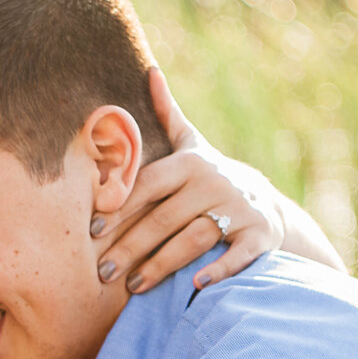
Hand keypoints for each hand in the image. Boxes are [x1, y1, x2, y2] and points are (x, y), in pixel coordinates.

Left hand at [93, 69, 287, 293]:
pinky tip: (195, 286)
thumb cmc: (211, 177)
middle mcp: (215, 183)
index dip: (118, 209)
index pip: (147, 187)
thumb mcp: (193, 144)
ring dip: (162, 265)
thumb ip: (168, 114)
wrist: (265, 204)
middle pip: (165, 218)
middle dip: (131, 247)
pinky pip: (239, 255)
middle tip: (103, 272)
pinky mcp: (261, 235)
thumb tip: (150, 70)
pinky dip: (220, 270)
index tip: (91, 232)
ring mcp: (239, 209)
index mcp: (190, 163)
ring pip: (195, 239)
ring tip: (134, 288)